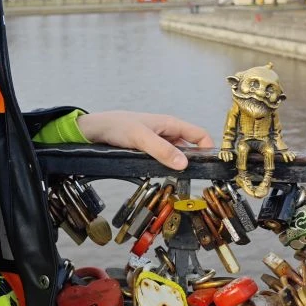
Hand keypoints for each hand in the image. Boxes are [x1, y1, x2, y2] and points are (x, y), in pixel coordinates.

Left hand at [76, 111, 213, 170]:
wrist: (95, 130)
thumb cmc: (118, 126)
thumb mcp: (141, 138)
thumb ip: (162, 150)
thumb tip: (184, 164)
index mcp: (171, 124)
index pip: (199, 135)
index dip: (208, 149)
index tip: (210, 166)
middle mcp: (168, 133)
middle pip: (190, 148)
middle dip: (193, 162)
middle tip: (193, 180)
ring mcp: (158, 143)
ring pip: (175, 156)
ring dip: (177, 166)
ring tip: (178, 181)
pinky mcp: (149, 151)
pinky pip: (163, 160)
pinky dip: (165, 168)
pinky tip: (162, 177)